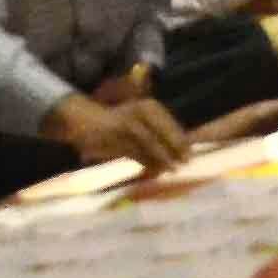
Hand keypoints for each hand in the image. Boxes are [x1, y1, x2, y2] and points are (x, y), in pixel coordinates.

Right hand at [47, 89, 190, 171]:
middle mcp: (138, 113)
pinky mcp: (114, 140)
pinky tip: (154, 170)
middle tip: (185, 163)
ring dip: (161, 159)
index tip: (190, 152)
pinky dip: (146, 163)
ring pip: (148, 146)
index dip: (180, 140)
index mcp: (149, 107)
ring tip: (171, 169)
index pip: (169, 125)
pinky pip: (135, 154)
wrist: (87, 121)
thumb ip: (159, 130)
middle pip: (160, 136)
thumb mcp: (141, 119)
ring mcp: (125, 126)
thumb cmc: (121, 121)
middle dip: (174, 151)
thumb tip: (184, 146)